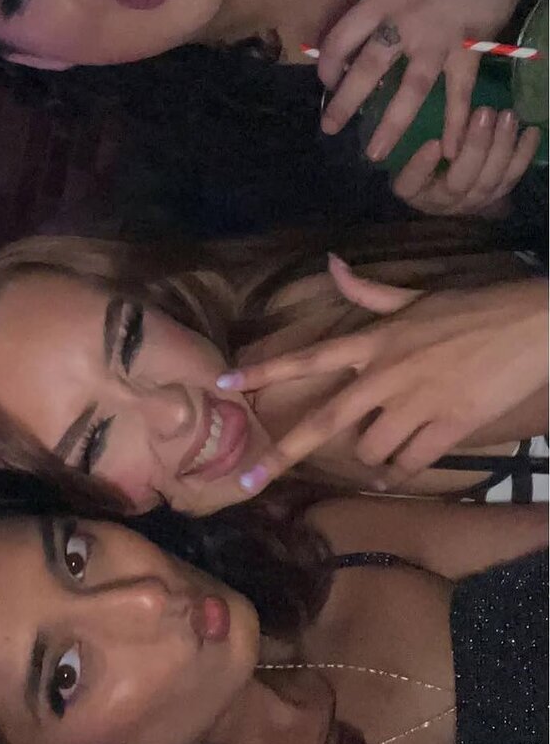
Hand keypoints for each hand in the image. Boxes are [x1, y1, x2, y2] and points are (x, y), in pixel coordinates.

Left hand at [226, 271, 547, 494]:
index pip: (306, 357)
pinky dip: (398, 472)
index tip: (223, 386)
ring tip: (377, 452)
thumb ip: (366, 290)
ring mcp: (415, 402)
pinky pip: (409, 463)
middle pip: (323, 420)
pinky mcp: (448, 426)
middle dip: (280, 454)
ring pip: (369, 448)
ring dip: (367, 455)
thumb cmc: (472, 306)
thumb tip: (330, 263)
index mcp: (373, 341)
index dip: (262, 372)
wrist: (530, 325)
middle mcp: (384, 374)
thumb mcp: (414, 294)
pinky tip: (395, 471)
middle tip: (249, 481)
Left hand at [319, 0, 547, 159]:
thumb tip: (348, 50)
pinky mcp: (471, 48)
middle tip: (329, 128)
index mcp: (381, 0)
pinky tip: (450, 149)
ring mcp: (441, 38)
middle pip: (369, 67)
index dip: (326, 64)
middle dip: (345, 102)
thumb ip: (373, 11)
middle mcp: (407, 21)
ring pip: (412, 88)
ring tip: (374, 154)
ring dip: (391, 124)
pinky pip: (460, 91)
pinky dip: (457, 121)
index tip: (325, 82)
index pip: (342, 38)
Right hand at [393, 108, 539, 217]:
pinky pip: (512, 177)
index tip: (433, 143)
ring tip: (507, 117)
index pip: (412, 182)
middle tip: (484, 113)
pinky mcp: (496, 196)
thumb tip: (430, 133)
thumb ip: (414, 147)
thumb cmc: (420, 163)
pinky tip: (531, 131)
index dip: (422, 166)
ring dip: (502, 147)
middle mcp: (443, 203)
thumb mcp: (405, 154)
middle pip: (460, 181)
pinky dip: (523, 154)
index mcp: (414, 192)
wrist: (444, 187)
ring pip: (490, 180)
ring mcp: (473, 202)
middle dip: (475, 147)